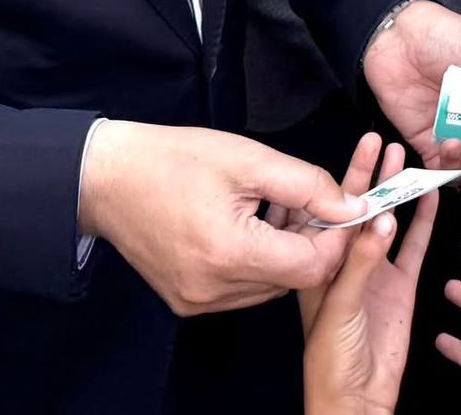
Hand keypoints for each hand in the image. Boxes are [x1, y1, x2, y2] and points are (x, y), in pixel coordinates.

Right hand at [77, 121, 365, 315]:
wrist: (108, 179)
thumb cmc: (176, 160)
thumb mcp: (249, 159)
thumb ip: (307, 185)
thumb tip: (351, 206)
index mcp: (228, 254)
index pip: (312, 267)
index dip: (336, 236)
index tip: (341, 204)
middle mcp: (213, 290)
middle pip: (294, 278)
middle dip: (313, 239)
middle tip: (310, 197)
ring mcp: (198, 301)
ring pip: (272, 285)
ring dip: (287, 248)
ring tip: (278, 203)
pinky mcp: (188, 300)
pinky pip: (245, 287)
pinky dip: (261, 258)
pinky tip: (254, 222)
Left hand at [301, 137, 436, 414]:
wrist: (356, 399)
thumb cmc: (330, 361)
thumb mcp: (339, 307)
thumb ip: (361, 263)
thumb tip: (383, 220)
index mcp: (322, 262)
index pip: (335, 210)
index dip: (349, 177)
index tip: (364, 146)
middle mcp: (348, 261)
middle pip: (362, 208)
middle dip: (373, 175)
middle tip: (385, 141)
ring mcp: (376, 270)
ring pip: (390, 219)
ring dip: (398, 191)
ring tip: (407, 158)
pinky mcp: (401, 285)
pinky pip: (414, 244)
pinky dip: (424, 221)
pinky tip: (432, 197)